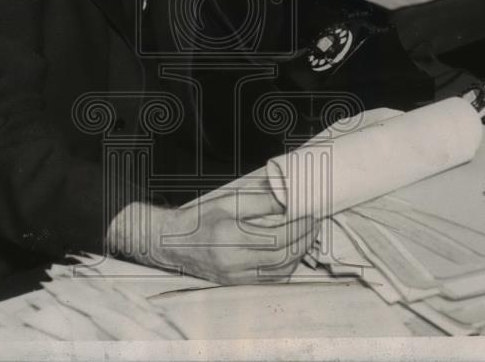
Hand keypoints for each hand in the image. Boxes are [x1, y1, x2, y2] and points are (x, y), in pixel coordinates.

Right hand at [108, 191, 316, 284]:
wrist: (171, 243)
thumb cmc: (198, 219)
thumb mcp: (227, 202)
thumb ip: (260, 201)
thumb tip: (289, 199)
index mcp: (231, 239)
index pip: (278, 238)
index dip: (299, 227)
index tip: (309, 214)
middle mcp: (234, 263)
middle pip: (284, 258)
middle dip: (304, 240)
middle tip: (313, 224)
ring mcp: (236, 278)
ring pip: (280, 273)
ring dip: (298, 255)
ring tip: (304, 236)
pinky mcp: (237, 285)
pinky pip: (270, 280)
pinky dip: (285, 267)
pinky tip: (289, 252)